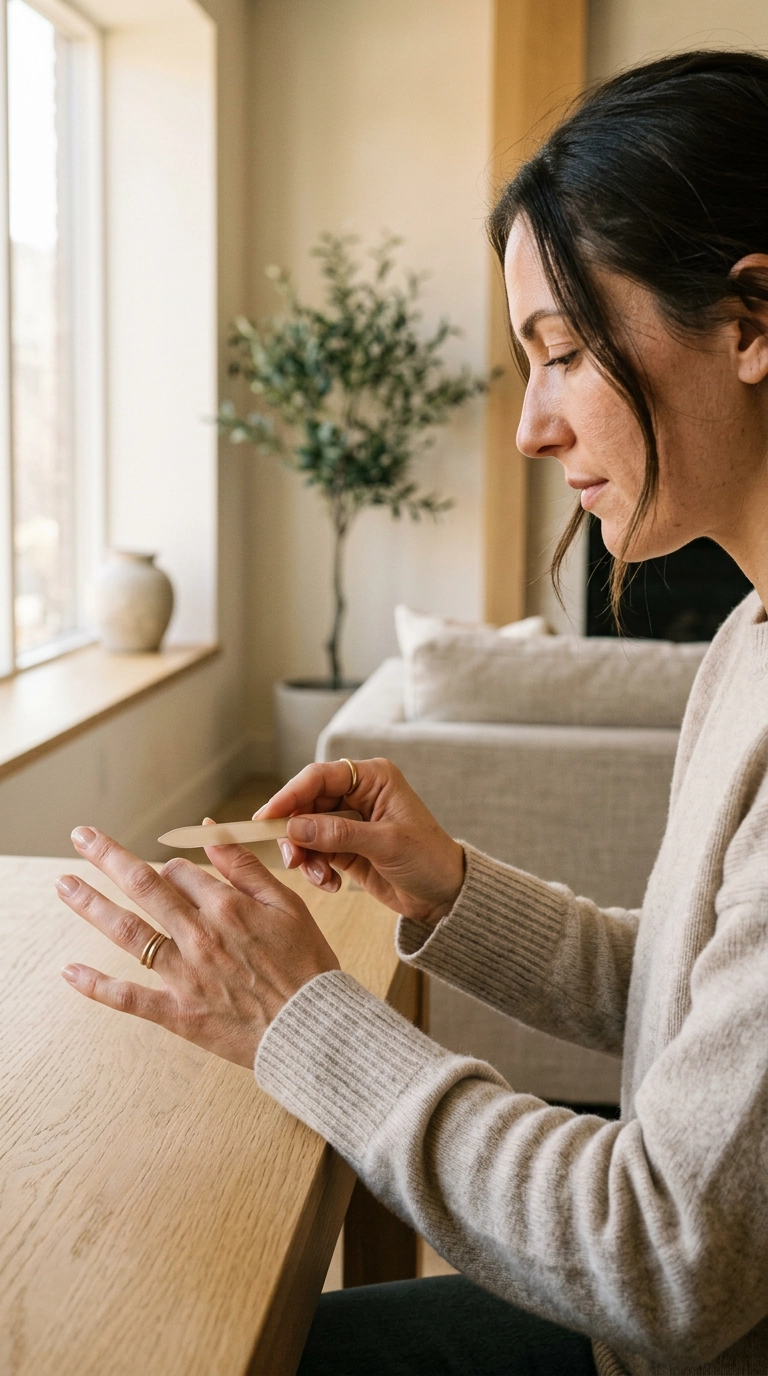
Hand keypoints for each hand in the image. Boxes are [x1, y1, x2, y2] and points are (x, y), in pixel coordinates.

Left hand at [57, 824, 339, 1066]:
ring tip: (64, 884)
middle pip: (143, 886)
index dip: (172, 868)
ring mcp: (185, 975)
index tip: (172, 874)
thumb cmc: (308, 967)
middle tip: (81, 836)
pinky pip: (130, 997)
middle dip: (108, 857)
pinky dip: (97, 985)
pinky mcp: (179, 1013)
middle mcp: (199, 936)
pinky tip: (69, 971)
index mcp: (227, 907)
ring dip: (92, 905)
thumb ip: (246, 869)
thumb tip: (212, 834)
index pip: (181, 872)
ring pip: (129, 933)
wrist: (313, 1029)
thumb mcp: (289, 905)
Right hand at [258, 758, 464, 925]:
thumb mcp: (386, 844)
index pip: (319, 777)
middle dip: (295, 832)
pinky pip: (315, 852)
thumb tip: (294, 827)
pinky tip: (331, 884)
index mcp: (373, 778)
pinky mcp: (345, 847)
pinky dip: (315, 869)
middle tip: (291, 859)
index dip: (290, 794)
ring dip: (305, 855)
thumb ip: (338, 834)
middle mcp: (358, 795)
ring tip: (320, 877)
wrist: (445, 895)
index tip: (266, 817)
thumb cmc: (429, 859)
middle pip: (306, 803)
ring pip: (306, 830)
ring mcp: (349, 822)